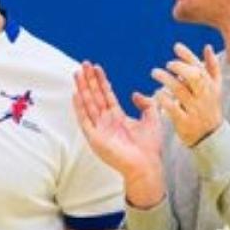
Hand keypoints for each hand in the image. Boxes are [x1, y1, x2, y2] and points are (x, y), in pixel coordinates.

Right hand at [72, 61, 165, 207]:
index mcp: (117, 118)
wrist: (147, 165)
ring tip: (78, 73)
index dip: (101, 81)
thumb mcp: (152, 119)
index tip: (96, 67)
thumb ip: (146, 104)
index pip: (106, 95)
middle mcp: (106, 122)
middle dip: (89, 80)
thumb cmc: (150, 147)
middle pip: (95, 96)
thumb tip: (135, 93)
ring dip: (82, 89)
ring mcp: (99, 130)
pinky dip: (80, 108)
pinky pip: (85, 120)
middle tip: (84, 64)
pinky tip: (76, 95)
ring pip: (89, 104)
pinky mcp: (95, 138)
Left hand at [151, 43, 222, 147]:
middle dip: (179, 67)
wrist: (210, 137)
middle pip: (194, 77)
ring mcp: (194, 109)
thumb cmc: (209, 108)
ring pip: (180, 90)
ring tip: (155, 72)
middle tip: (167, 64)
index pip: (200, 66)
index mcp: (210, 86)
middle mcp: (204, 96)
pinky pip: (173, 108)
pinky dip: (164, 99)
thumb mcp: (215, 88)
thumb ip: (212, 67)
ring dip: (166, 79)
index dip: (188, 55)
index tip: (176, 47)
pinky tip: (156, 93)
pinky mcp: (184, 122)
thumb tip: (207, 46)